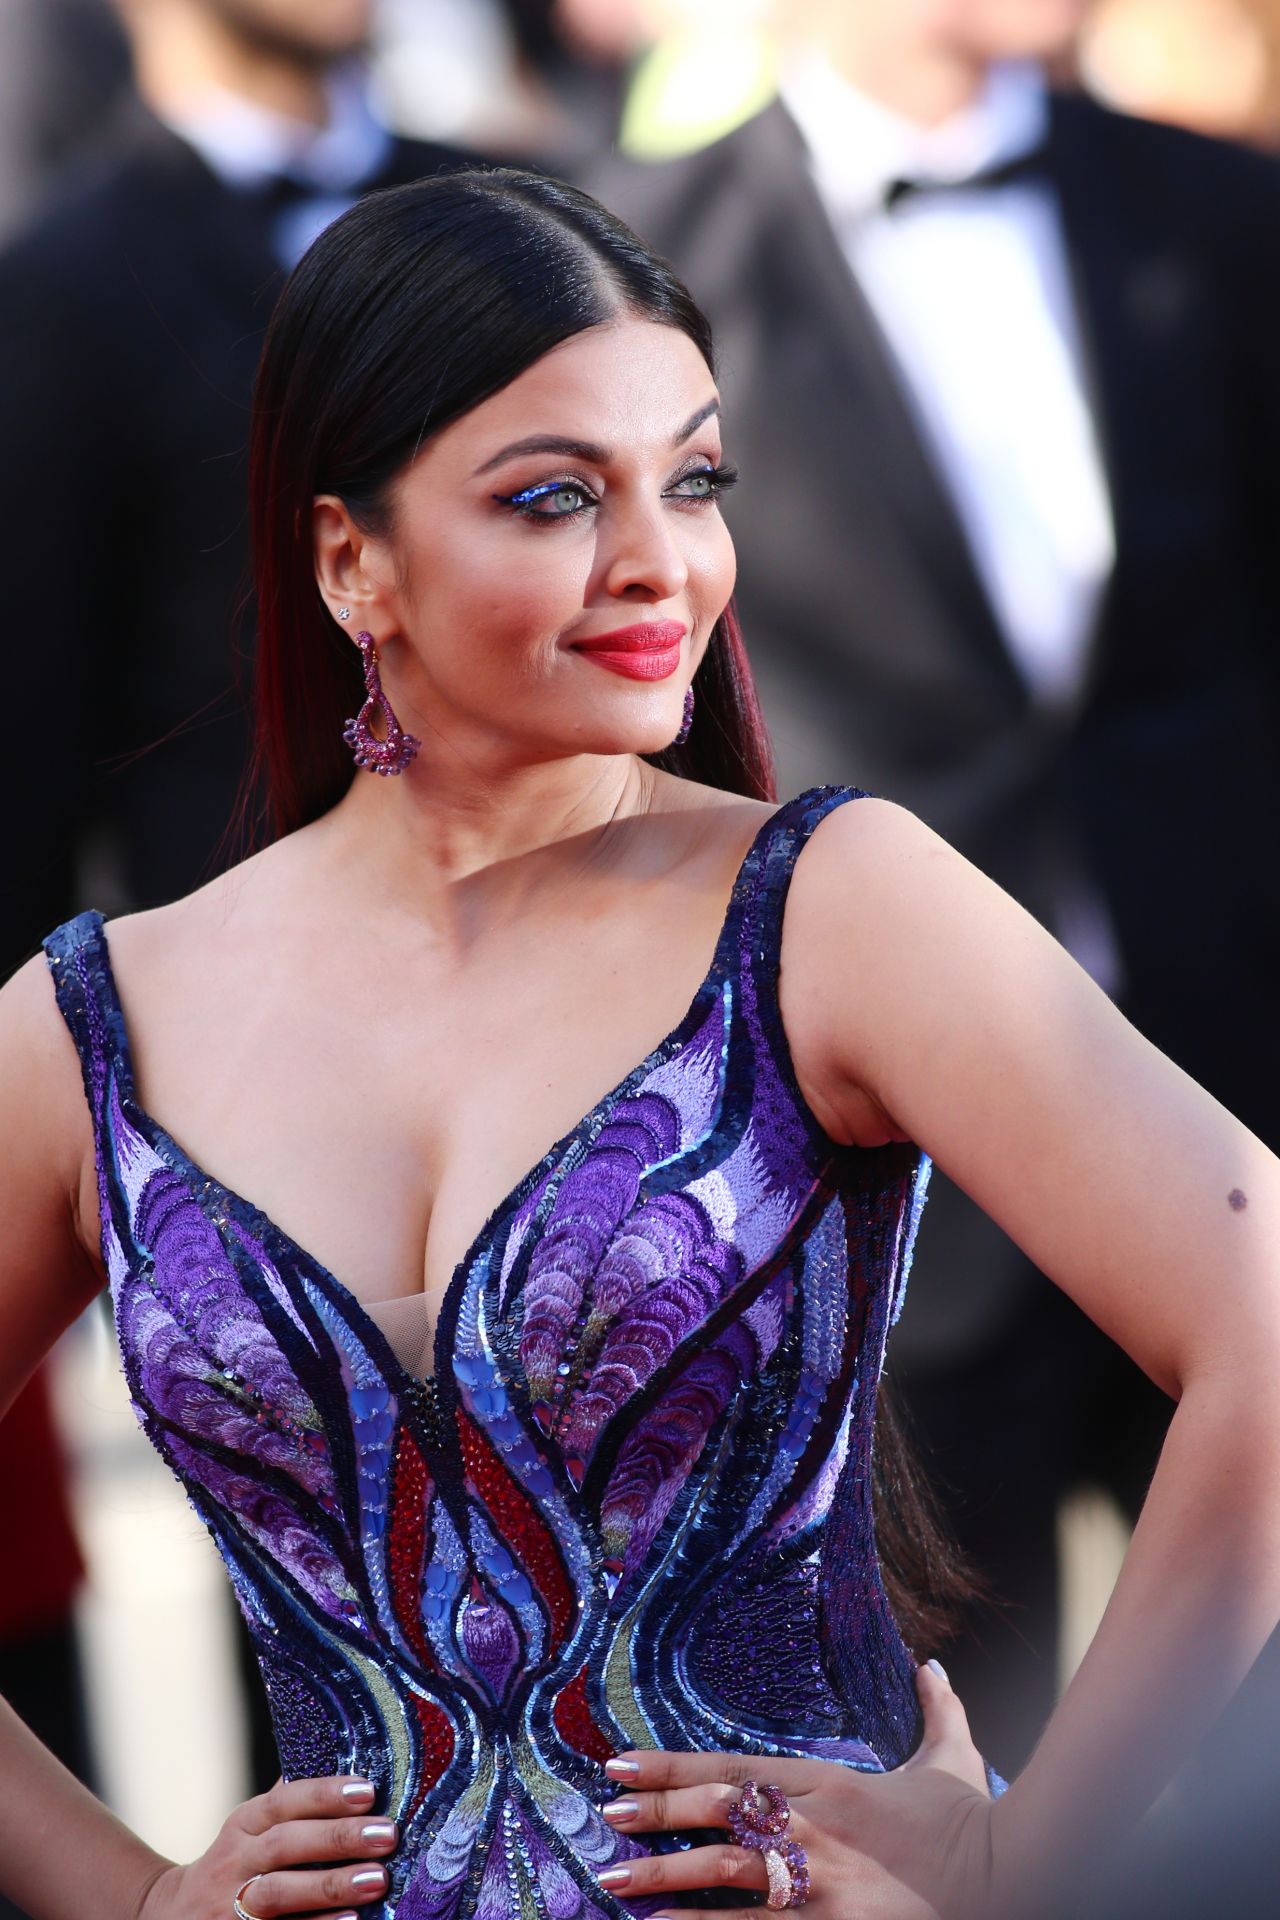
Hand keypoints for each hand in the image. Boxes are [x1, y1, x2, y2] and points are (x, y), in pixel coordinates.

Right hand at [135, 1775, 397, 1919]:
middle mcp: (234, 1862)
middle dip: (337, 1838)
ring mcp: (230, 1905)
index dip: (324, 1795)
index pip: (283, 1802)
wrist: (173, 1918)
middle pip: (285, 1845)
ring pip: (280, 1893)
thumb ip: (290, 1802)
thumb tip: (343, 1755)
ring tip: (378, 1879)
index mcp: (243, 1824)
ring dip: (330, 1887)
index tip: (368, 1790)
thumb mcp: (252, 1828)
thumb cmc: (237, 1864)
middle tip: (387, 1834)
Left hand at [595, 1662, 997, 1918]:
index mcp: (831, 1783)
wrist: (1016, 1879)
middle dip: (657, 1812)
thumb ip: (936, 1707)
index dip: (675, 1764)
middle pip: (719, 1812)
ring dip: (664, 1877)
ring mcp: (821, 1884)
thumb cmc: (973, 1825)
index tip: (623, 1762)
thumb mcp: (952, 1759)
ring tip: (614, 1882)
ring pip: (725, 1874)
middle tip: (606, 1812)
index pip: (735, 1766)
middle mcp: (817, 1827)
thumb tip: (931, 1663)